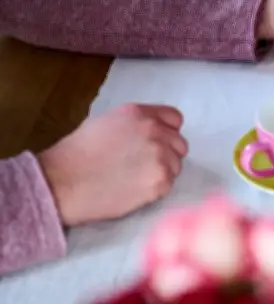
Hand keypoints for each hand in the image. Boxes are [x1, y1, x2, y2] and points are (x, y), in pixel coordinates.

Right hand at [37, 104, 188, 225]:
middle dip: (167, 153)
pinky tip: (134, 189)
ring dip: (162, 172)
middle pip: (180, 144)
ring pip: (176, 165)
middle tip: (144, 165)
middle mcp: (154, 131)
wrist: (63, 182)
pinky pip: (168, 185)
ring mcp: (160, 156)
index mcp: (139, 114)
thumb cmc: (76, 154)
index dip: (168, 131)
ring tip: (135, 178)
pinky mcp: (160, 181)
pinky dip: (155, 189)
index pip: (175, 118)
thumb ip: (134, 124)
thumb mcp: (105, 123)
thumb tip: (150, 131)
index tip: (160, 142)